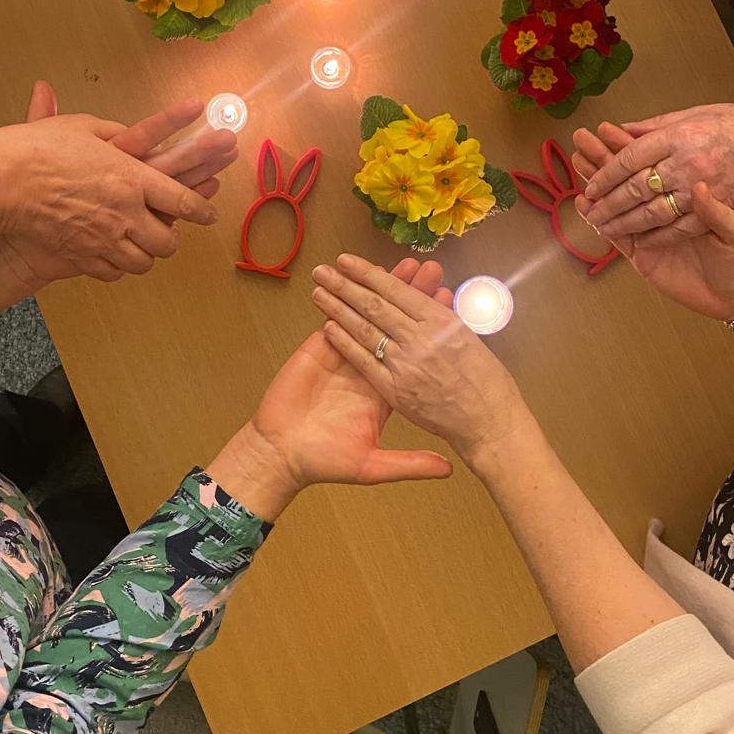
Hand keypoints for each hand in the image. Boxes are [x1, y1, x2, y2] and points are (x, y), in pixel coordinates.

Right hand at [0, 83, 235, 306]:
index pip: (182, 201)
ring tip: (138, 245)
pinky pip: (112, 273)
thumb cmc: (37, 149)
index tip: (209, 214)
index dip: (201, 210)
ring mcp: (103, 240)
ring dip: (144, 254)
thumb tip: (129, 135)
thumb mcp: (82, 127)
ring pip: (142, 262)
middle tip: (165, 231)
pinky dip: (116, 266)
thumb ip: (114, 133)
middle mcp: (124, 214)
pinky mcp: (80, 258)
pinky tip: (110, 255)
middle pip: (167, 241)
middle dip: (171, 238)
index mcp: (132, 178)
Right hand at [209, 258, 453, 519]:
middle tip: (433, 269)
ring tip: (406, 263)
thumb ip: (411, 464)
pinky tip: (356, 274)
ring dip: (383, 288)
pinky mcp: (319, 348)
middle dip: (413, 297)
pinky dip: (344, 296)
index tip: (448, 304)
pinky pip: (335, 317)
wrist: (283, 455)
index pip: (414, 352)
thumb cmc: (326, 462)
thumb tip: (449, 470)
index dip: (430, 330)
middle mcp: (370, 367)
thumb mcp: (374, 467)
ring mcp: (345, 355)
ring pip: (368, 314)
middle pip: (395, 325)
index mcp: (388, 390)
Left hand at [309, 254, 531, 473]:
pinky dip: (346, 343)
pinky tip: (329, 327)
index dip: (368, 273)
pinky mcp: (396, 391)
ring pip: (365, 330)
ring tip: (318, 292)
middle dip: (344, 286)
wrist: (489, 422)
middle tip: (323, 270)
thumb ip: (437, 316)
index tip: (346, 260)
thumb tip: (415, 294)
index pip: (396, 290)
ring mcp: (406, 365)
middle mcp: (421, 339)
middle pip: (375, 306)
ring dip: (338, 309)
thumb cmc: (485, 378)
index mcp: (441, 321)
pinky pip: (365, 362)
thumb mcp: (466, 335)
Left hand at [572, 105, 733, 242]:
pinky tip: (641, 241)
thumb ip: (658, 127)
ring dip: (626, 223)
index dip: (605, 173)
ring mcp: (703, 188)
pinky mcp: (719, 210)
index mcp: (679, 136)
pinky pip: (680, 228)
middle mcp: (687, 162)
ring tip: (606, 230)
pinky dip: (658, 237)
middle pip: (635, 187)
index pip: (629, 157)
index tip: (590, 186)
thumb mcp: (699, 115)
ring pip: (653, 211)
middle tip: (590, 213)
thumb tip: (623, 131)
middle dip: (609, 203)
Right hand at [572, 123, 733, 319]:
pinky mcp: (642, 255)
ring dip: (595, 183)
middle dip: (604, 159)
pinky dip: (599, 220)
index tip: (608, 130)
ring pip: (617, 202)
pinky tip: (581, 205)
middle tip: (581, 139)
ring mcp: (651, 231)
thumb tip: (700, 188)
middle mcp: (665, 208)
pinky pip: (617, 235)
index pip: (652, 165)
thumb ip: (716, 211)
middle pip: (628, 179)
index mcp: (688, 193)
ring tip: (576, 162)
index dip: (629, 147)